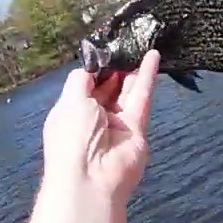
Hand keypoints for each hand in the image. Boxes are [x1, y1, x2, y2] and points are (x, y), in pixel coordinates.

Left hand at [17, 50, 160, 222]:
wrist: (92, 179)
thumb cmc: (72, 137)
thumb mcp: (70, 101)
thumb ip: (82, 79)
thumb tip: (91, 65)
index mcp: (71, 112)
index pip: (85, 85)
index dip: (95, 68)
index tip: (107, 49)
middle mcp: (94, 118)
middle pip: (108, 87)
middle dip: (115, 67)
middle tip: (127, 43)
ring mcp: (117, 124)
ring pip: (126, 91)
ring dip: (132, 69)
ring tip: (141, 43)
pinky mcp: (137, 129)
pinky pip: (142, 98)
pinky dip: (147, 77)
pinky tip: (153, 56)